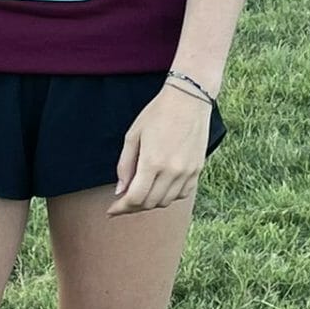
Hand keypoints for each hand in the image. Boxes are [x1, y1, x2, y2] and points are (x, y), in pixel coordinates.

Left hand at [108, 86, 211, 216]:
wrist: (189, 99)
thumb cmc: (157, 113)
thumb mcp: (133, 136)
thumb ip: (124, 166)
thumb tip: (120, 190)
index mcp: (152, 162)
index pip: (134, 198)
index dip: (121, 208)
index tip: (112, 210)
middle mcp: (172, 171)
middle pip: (149, 203)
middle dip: (133, 206)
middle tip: (123, 201)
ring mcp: (187, 172)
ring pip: (166, 202)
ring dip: (150, 202)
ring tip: (141, 193)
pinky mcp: (197, 170)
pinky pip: (182, 194)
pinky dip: (169, 196)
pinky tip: (160, 187)